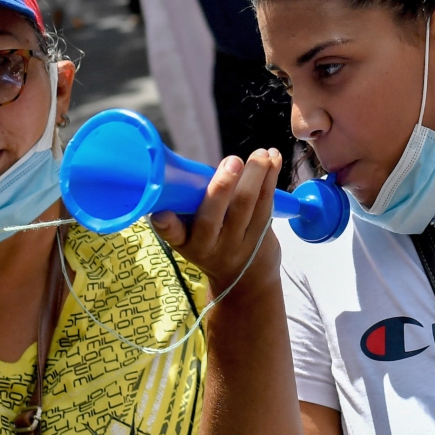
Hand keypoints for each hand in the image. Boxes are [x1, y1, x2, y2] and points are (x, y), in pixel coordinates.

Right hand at [152, 148, 282, 302]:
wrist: (245, 281)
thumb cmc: (212, 246)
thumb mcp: (191, 238)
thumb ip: (187, 212)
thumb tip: (187, 171)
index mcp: (189, 243)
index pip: (174, 235)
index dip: (167, 225)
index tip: (161, 214)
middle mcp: (212, 245)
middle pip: (215, 215)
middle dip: (223, 186)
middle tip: (232, 162)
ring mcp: (239, 242)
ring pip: (247, 205)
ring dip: (256, 175)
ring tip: (261, 153)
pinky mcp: (263, 234)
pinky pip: (267, 203)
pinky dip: (270, 178)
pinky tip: (274, 158)